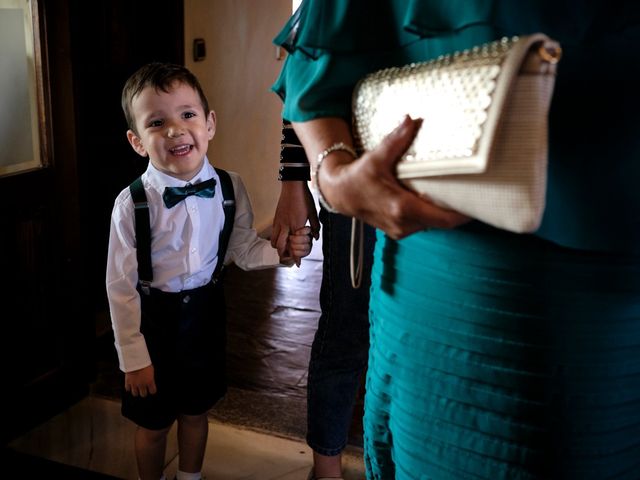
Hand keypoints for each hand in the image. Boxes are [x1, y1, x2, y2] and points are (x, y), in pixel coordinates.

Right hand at [124, 364, 156, 396]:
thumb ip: (150, 378)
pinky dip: (129, 388)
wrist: (135, 359)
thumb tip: (150, 382)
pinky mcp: (128, 382)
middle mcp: (142, 384)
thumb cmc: (144, 362)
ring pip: (135, 394)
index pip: (153, 391)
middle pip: (143, 394)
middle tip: (143, 390)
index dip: (152, 390)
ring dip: (136, 391)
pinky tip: (130, 385)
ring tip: (136, 388)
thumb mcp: (151, 370)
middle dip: (144, 392)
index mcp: (150, 381)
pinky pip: (127, 389)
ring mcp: (134, 384)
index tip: (151, 389)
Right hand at [271, 181, 319, 262]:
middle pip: (279, 246)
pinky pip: (273, 233)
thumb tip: (316, 237)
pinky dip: (277, 239)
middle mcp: (285, 225)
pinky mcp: (276, 218)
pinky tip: (283, 237)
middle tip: (289, 257)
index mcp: (296, 225)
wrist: (292, 186)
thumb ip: (315, 226)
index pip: (294, 245)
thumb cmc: (304, 198)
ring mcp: (278, 222)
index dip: (295, 257)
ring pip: (274, 241)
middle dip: (283, 254)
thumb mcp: (313, 213)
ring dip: (279, 247)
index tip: (297, 264)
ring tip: (285, 248)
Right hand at [315, 116, 469, 238]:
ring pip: (433, 224)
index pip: (442, 218)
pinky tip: (438, 201)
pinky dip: (432, 215)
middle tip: (476, 195)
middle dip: (458, 212)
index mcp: (401, 207)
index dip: (463, 214)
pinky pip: (423, 224)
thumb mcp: (376, 157)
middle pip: (442, 223)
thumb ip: (396, 140)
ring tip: (459, 196)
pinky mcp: (399, 230)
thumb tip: (412, 119)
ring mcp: (401, 230)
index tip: (480, 203)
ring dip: (445, 214)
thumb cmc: (357, 177)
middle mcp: (403, 223)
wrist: (340, 194)